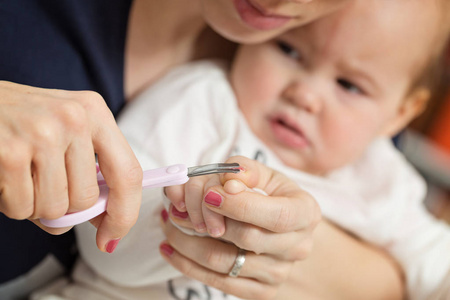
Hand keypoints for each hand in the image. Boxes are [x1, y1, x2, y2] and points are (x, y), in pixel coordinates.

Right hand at [0, 81, 141, 251]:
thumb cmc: (22, 121)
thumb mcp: (65, 132)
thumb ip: (88, 172)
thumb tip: (105, 221)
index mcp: (95, 112)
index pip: (129, 173)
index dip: (124, 214)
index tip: (111, 238)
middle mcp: (74, 119)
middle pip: (86, 199)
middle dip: (64, 207)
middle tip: (42, 184)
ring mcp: (43, 134)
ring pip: (55, 209)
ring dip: (35, 206)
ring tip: (21, 176)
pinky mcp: (10, 153)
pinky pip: (22, 208)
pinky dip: (11, 204)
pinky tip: (5, 177)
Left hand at [161, 156, 320, 298]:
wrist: (282, 228)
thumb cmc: (269, 196)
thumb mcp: (264, 175)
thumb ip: (245, 170)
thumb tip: (226, 182)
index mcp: (305, 212)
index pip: (276, 215)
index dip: (240, 205)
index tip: (209, 194)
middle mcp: (298, 246)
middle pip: (246, 238)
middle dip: (205, 220)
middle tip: (176, 207)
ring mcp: (280, 273)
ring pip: (225, 261)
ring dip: (187, 242)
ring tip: (168, 223)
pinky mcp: (260, 291)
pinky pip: (218, 282)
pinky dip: (188, 264)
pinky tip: (170, 248)